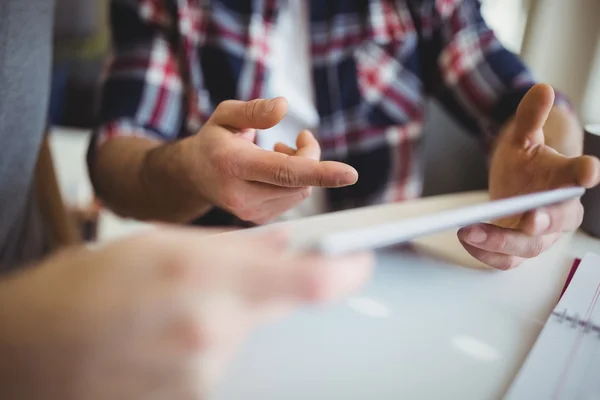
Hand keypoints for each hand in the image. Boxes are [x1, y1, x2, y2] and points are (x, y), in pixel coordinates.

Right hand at [0, 228, 372, 398]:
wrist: (23, 356)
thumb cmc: (78, 292)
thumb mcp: (155, 247)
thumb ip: (230, 247)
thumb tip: (282, 244)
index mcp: (202, 275)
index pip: (309, 280)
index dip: (347, 271)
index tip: (360, 262)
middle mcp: (210, 331)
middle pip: (273, 308)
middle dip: (257, 292)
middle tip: (213, 285)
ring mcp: (203, 377)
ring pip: (242, 338)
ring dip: (221, 321)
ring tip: (166, 315)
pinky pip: (217, 367)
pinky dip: (202, 348)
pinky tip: (160, 340)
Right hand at [179, 98, 357, 223]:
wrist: (193, 177)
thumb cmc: (213, 142)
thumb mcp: (225, 115)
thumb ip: (254, 110)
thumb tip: (284, 107)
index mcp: (232, 165)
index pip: (283, 172)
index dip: (319, 171)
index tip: (349, 174)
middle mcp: (241, 195)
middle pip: (300, 180)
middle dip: (309, 156)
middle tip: (298, 138)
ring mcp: (250, 212)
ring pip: (301, 191)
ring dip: (303, 169)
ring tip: (279, 152)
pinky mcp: (260, 219)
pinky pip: (294, 199)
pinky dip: (295, 182)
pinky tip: (275, 170)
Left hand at [458, 84, 599, 269]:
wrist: (515, 187)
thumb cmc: (526, 165)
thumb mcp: (524, 138)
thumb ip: (530, 117)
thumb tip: (542, 88)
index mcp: (566, 180)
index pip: (580, 175)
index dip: (585, 173)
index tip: (590, 170)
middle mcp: (559, 212)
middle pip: (560, 221)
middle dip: (545, 220)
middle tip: (530, 218)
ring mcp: (540, 236)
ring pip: (530, 246)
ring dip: (501, 241)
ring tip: (470, 230)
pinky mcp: (519, 250)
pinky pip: (507, 261)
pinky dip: (487, 255)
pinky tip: (466, 240)